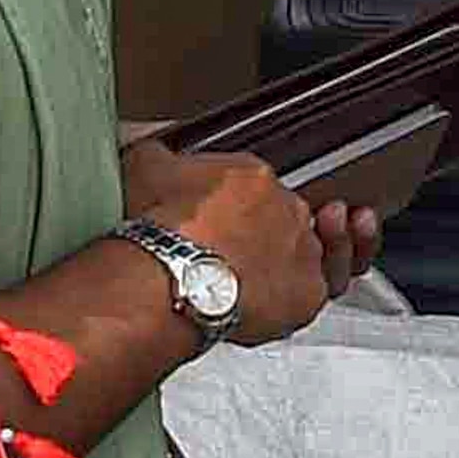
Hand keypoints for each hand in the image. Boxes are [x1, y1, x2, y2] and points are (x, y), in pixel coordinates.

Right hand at [120, 139, 332, 347]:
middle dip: (263, 236)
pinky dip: (295, 300)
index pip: (254, 187)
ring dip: (286, 264)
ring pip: (305, 254)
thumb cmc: (163, 231)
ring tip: (260, 279)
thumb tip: (152, 152)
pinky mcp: (308, 293)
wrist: (176, 278)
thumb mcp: (146, 171)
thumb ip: (158, 156)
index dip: (236, 208)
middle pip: (282, 219)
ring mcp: (302, 251)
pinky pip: (312, 294)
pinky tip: (274, 305)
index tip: (221, 222)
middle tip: (236, 257)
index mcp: (254, 176)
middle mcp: (287, 209)